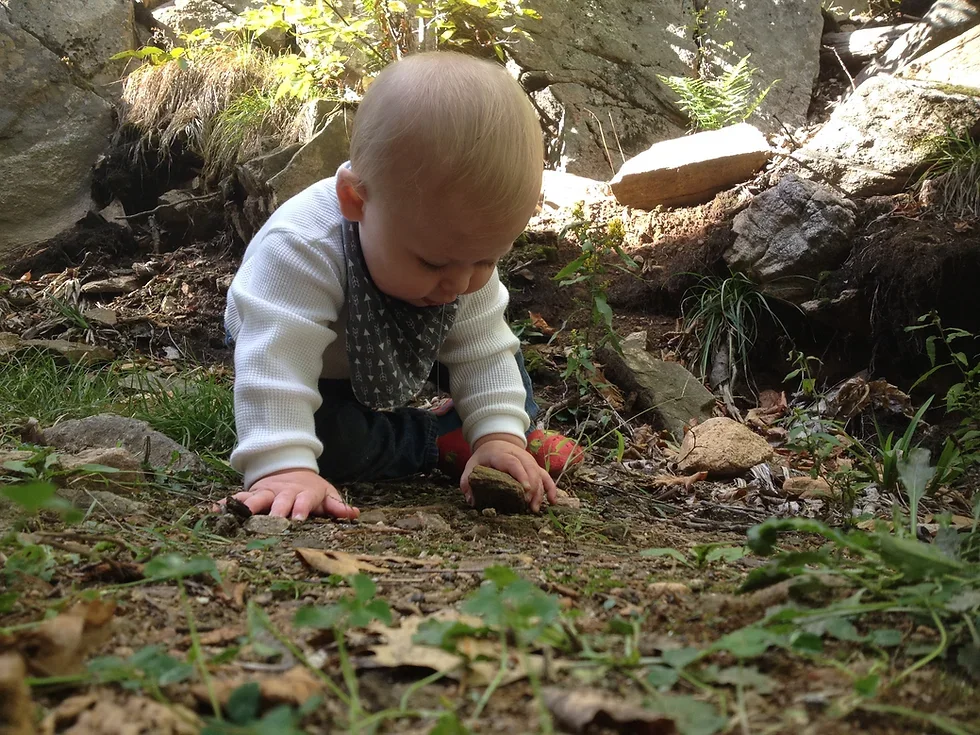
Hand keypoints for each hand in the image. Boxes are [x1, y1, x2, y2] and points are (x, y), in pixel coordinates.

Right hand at [230, 469, 358, 520]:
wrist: (290, 469)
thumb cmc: (311, 489)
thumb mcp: (326, 494)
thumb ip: (337, 505)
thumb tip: (354, 513)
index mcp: (303, 493)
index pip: (303, 501)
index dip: (301, 509)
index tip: (298, 520)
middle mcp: (283, 492)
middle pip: (278, 501)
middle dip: (274, 512)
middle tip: (270, 523)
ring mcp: (266, 492)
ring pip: (256, 498)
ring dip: (247, 507)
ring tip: (237, 515)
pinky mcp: (251, 493)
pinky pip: (238, 498)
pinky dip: (226, 503)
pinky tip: (215, 510)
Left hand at [460, 434, 557, 512]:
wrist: (495, 443)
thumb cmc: (483, 458)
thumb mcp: (471, 466)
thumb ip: (467, 481)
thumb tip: (471, 500)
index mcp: (501, 454)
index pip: (513, 463)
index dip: (521, 475)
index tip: (525, 489)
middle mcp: (518, 456)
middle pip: (529, 469)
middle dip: (532, 487)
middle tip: (527, 504)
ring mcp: (528, 461)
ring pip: (539, 474)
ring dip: (540, 491)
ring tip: (535, 508)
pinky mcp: (534, 467)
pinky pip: (545, 476)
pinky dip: (551, 488)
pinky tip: (553, 502)